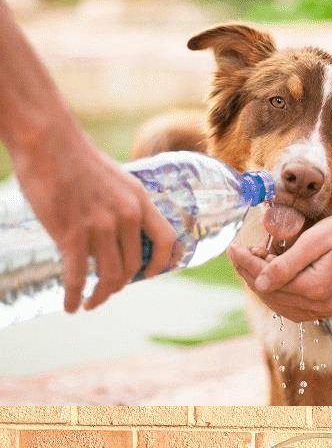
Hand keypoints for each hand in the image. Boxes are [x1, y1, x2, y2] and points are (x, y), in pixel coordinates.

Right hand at [13, 131, 177, 311]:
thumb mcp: (116, 179)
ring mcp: (100, 226)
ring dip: (101, 295)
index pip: (167, 240)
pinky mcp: (72, 234)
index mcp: (140, 201)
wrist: (48, 141)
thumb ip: (123, 205)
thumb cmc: (76, 158)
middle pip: (133, 265)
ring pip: (109, 275)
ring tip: (92, 302)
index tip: (152, 274)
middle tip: (108, 291)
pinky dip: (75, 295)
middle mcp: (126, 216)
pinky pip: (78, 276)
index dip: (163, 262)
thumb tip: (120, 231)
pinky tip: (71, 305)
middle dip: (121, 284)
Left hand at [227, 209, 331, 321]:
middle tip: (241, 253)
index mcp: (316, 289)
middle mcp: (322, 305)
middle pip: (273, 296)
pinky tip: (276, 281)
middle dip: (252, 275)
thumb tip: (259, 283)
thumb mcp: (314, 241)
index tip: (233, 248)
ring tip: (257, 264)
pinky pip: (299, 309)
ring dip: (266, 288)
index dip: (246, 264)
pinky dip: (283, 297)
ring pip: (284, 307)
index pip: (268, 282)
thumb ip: (285, 264)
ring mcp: (330, 309)